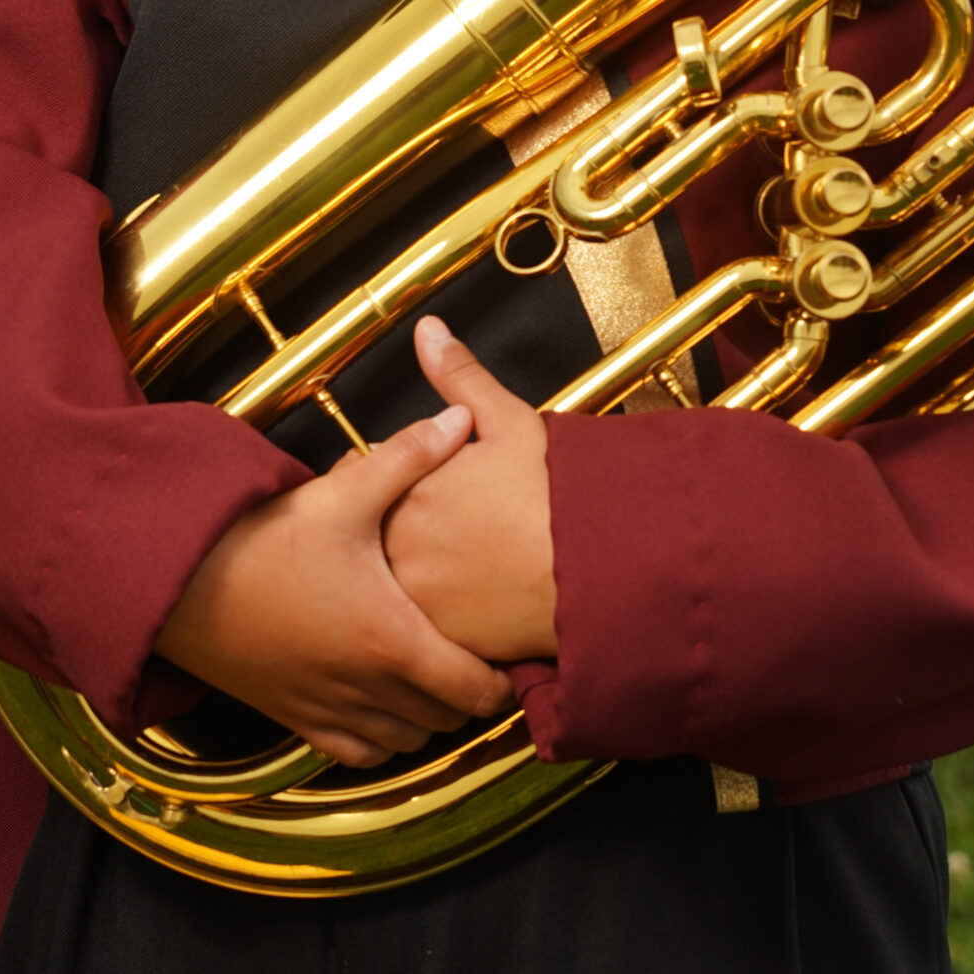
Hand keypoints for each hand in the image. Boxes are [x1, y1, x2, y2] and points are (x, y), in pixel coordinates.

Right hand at [155, 403, 513, 766]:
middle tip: (474, 651)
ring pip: (407, 741)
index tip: (506, 648)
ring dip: (426, 716)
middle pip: (448, 720)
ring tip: (430, 672)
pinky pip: (358, 754)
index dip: (504, 679)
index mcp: (392, 640)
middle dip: (468, 692)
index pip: (478, 691)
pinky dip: (379, 738)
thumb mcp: (342, 492)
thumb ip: (410, 457)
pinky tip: (379, 700)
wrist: (180, 581)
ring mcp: (330, 709)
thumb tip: (460, 422)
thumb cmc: (262, 539)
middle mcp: (368, 688)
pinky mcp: (294, 718)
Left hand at [383, 318, 557, 660]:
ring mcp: (415, 601)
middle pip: (370, 531)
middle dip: (388, 522)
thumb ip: (460, 377)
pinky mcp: (439, 644)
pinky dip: (427, 613)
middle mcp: (398, 547)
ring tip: (448, 562)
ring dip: (404, 570)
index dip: (395, 471)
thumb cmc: (559, 494)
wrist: (604, 571)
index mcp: (407, 489)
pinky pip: (415, 628)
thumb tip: (428, 328)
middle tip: (434, 521)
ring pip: (389, 581)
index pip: (370, 474)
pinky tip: (460, 600)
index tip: (419, 476)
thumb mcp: (510, 421)